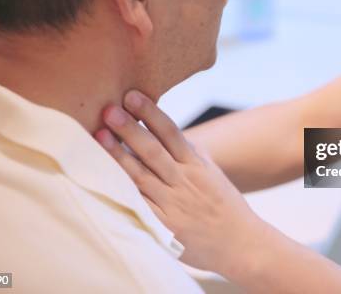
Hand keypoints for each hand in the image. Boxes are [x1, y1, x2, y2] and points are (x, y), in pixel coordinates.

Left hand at [94, 90, 266, 277]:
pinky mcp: (164, 227)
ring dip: (118, 156)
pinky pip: (139, 206)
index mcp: (197, 165)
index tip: (132, 96)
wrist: (241, 245)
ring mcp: (173, 205)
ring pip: (140, 177)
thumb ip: (192, 154)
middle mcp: (184, 182)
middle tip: (109, 110)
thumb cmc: (225, 206)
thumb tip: (169, 132)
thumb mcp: (213, 174)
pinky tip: (103, 178)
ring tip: (99, 136)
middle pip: (152, 151)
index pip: (171, 133)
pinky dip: (121, 191)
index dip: (151, 113)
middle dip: (129, 129)